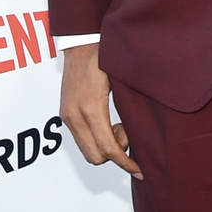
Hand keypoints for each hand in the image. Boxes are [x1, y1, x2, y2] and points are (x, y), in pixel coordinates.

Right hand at [59, 43, 142, 177]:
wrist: (81, 42)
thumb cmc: (105, 55)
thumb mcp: (124, 81)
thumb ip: (131, 109)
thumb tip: (147, 133)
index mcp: (90, 107)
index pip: (108, 149)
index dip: (126, 163)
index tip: (140, 170)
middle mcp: (74, 115)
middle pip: (96, 157)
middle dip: (116, 154)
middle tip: (129, 133)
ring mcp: (67, 115)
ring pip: (88, 151)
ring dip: (105, 146)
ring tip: (118, 126)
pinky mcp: (65, 114)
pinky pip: (81, 140)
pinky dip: (96, 139)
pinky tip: (108, 123)